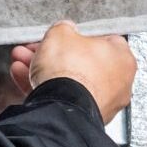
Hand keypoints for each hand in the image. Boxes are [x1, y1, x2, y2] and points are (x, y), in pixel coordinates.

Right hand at [9, 21, 135, 124]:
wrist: (61, 108)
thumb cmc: (71, 72)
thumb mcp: (61, 34)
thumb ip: (64, 28)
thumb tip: (64, 29)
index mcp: (122, 57)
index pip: (102, 40)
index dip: (77, 36)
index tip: (61, 37)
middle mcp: (118, 83)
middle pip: (82, 62)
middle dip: (55, 55)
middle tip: (39, 49)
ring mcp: (102, 103)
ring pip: (70, 82)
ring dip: (46, 71)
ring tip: (24, 63)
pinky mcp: (85, 118)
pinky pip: (64, 99)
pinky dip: (46, 90)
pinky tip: (26, 80)